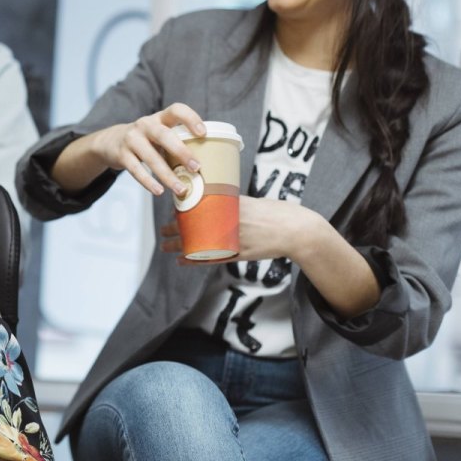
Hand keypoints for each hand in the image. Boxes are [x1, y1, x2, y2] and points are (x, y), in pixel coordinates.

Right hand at [88, 103, 205, 196]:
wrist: (111, 141)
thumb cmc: (146, 140)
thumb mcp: (159, 133)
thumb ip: (177, 140)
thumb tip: (209, 163)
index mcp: (160, 118)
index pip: (176, 110)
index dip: (190, 119)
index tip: (203, 133)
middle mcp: (145, 125)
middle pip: (164, 135)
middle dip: (181, 152)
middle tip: (196, 167)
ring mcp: (131, 139)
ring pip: (151, 157)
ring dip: (167, 175)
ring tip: (181, 189)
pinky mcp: (122, 154)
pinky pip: (136, 169)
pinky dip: (148, 181)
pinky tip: (159, 191)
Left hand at [160, 198, 321, 265]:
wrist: (297, 230)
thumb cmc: (277, 213)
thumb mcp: (253, 202)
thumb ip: (234, 202)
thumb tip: (218, 199)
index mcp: (233, 206)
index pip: (200, 206)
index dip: (182, 210)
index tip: (171, 210)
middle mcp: (231, 221)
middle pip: (195, 225)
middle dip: (175, 228)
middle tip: (163, 230)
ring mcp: (235, 238)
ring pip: (200, 243)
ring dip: (180, 245)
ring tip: (166, 246)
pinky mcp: (240, 253)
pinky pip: (213, 258)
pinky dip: (195, 260)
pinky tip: (182, 261)